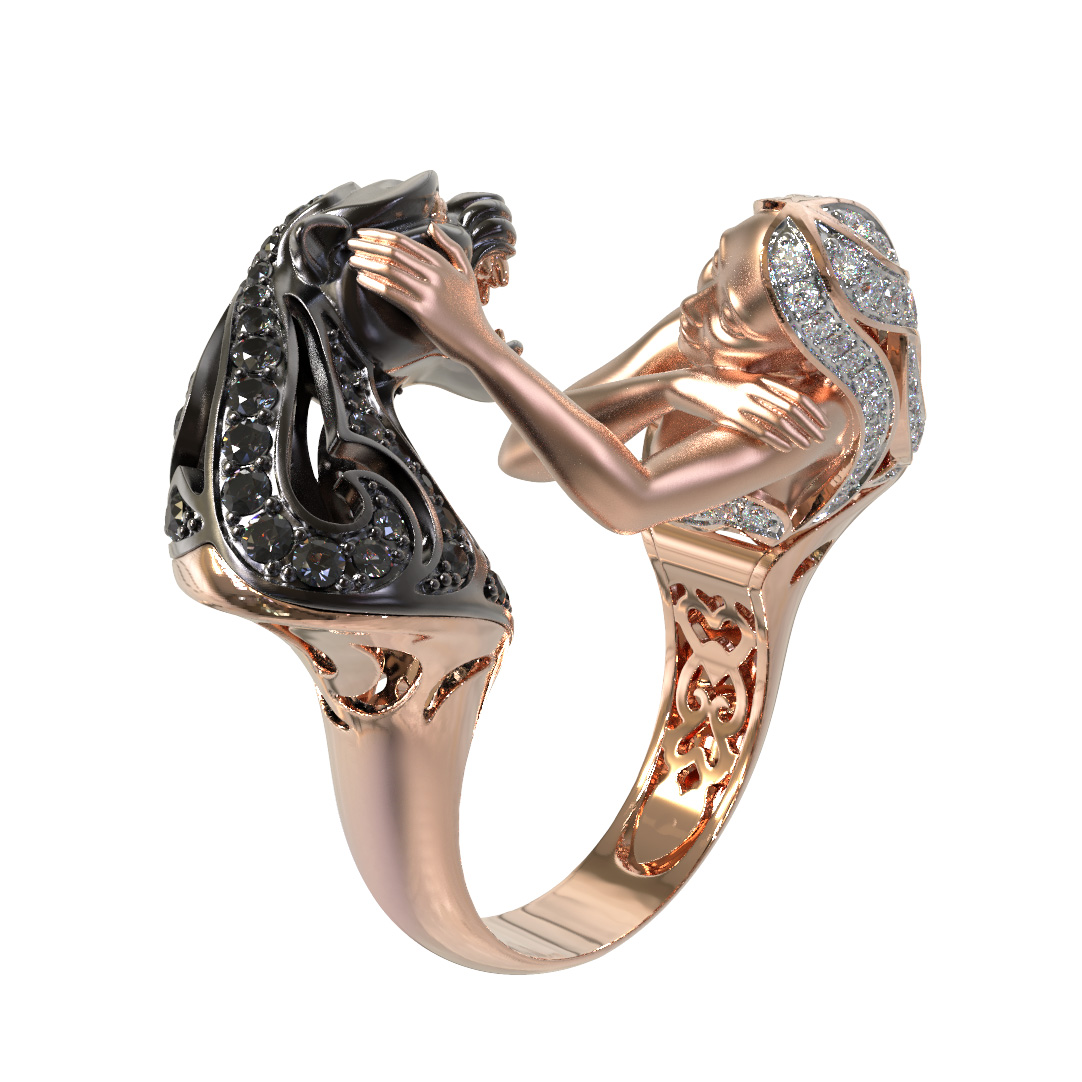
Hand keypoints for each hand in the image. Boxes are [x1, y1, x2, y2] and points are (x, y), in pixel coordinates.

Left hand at [348, 225, 499, 363]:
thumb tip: (432, 227)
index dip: (381, 235)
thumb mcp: (466, 274)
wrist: (477, 340)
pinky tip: (362, 279)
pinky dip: (375, 284)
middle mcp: (436, 275)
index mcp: (443, 264)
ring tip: (352, 259)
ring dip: (367, 262)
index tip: (364, 234)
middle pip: (395, 252)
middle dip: (369, 244)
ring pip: (391, 270)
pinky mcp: (422, 311)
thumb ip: (451, 249)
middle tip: (351, 242)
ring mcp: (429, 293)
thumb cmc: (470, 310)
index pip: (406, 242)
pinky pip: (393, 293)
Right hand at [664, 369, 826, 450]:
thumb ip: (761, 390)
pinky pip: (758, 429)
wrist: (686, 385)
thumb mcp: (740, 383)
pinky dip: (774, 439)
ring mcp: (743, 402)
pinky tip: (785, 447)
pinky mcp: (730, 415)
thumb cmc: (715, 385)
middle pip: (791, 408)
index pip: (795, 395)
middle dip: (809, 424)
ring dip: (795, 434)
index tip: (823, 422)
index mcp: (760, 380)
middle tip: (822, 437)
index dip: (812, 410)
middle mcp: (755, 389)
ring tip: (807, 445)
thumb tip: (782, 402)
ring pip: (778, 420)